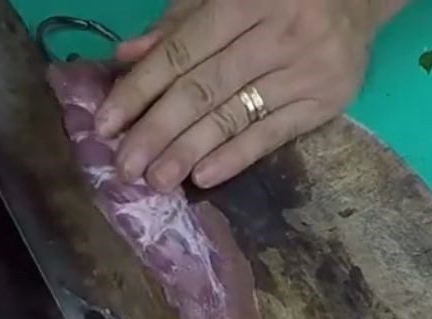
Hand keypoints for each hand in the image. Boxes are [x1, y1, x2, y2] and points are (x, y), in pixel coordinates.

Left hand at [97, 0, 406, 190]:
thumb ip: (178, 25)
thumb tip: (127, 58)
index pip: (181, 52)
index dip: (139, 90)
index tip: (106, 125)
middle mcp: (278, 31)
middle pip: (204, 89)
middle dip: (157, 130)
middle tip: (125, 168)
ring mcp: (305, 69)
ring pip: (234, 115)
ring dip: (189, 152)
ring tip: (156, 180)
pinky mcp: (325, 102)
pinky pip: (272, 135)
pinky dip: (235, 157)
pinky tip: (203, 177)